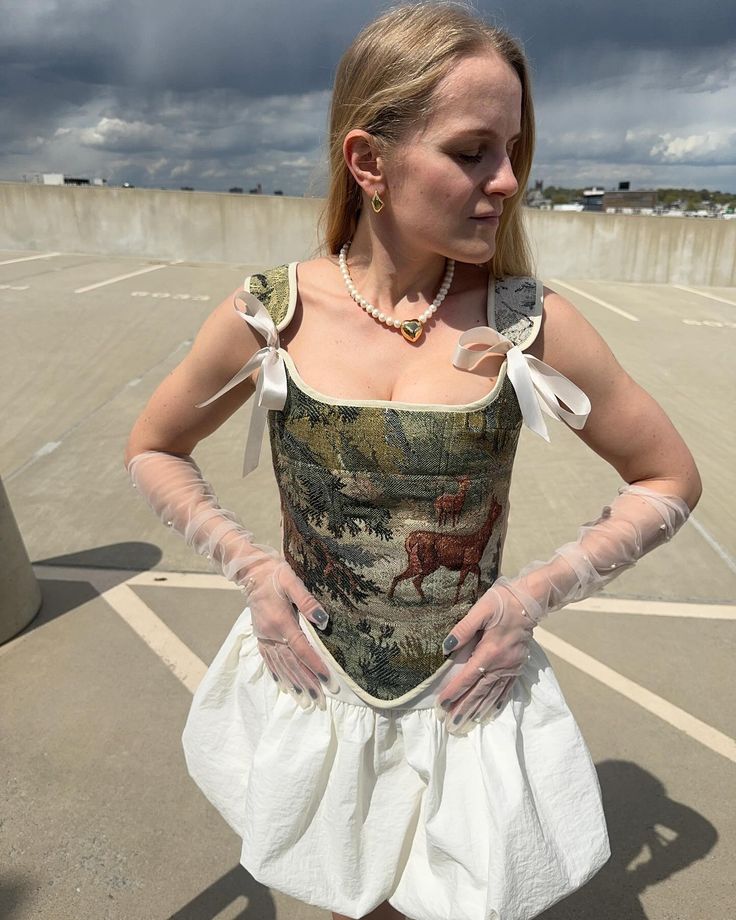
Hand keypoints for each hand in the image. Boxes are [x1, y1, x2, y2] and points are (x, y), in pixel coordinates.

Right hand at [243, 553, 338, 709]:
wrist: (251, 571)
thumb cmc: (275, 574)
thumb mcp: (292, 581)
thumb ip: (308, 602)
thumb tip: (323, 622)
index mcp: (281, 621)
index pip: (301, 649)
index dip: (315, 665)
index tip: (328, 680)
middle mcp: (271, 633)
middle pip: (291, 662)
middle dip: (306, 682)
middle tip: (319, 700)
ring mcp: (264, 636)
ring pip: (280, 664)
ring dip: (293, 683)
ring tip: (305, 699)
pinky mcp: (260, 635)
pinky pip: (268, 659)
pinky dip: (277, 673)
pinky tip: (283, 685)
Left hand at [434, 579, 533, 734]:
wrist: (530, 601)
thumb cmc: (502, 603)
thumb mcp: (480, 610)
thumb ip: (463, 630)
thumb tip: (445, 647)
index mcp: (490, 651)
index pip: (468, 676)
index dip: (454, 691)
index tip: (442, 704)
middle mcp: (501, 664)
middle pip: (480, 690)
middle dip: (464, 707)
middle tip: (451, 724)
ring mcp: (511, 667)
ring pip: (492, 693)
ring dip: (479, 709)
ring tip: (467, 723)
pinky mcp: (518, 666)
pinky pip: (507, 688)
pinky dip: (497, 701)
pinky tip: (491, 711)